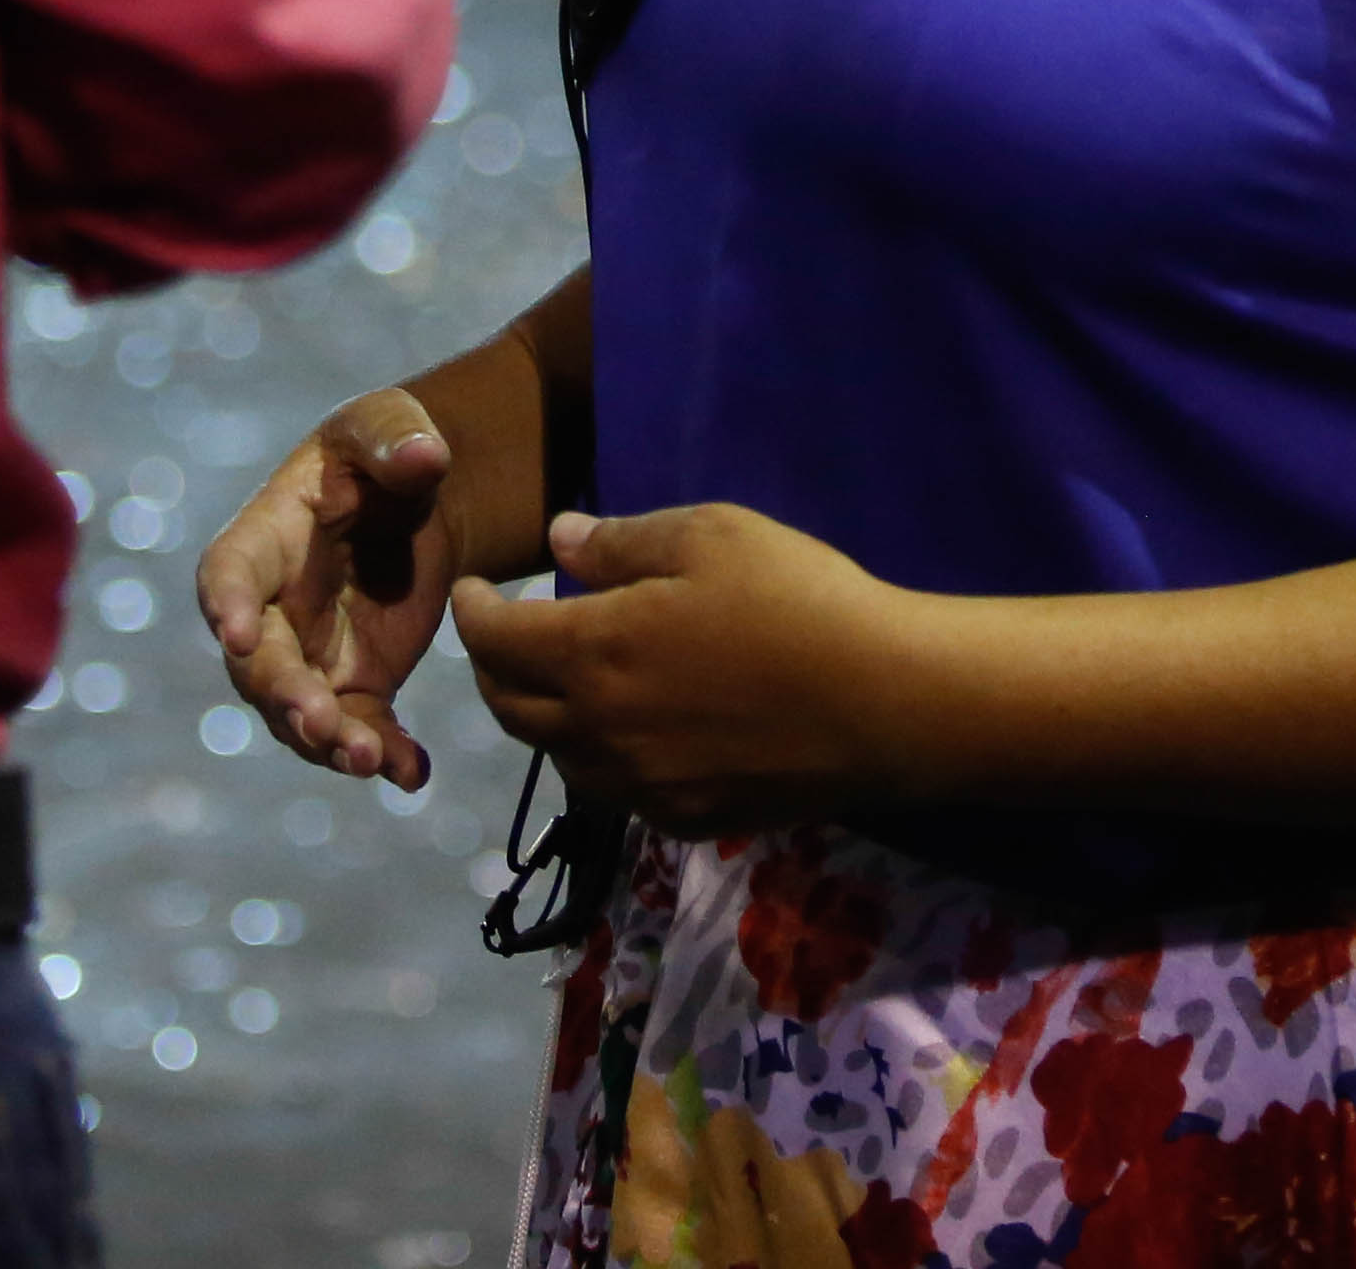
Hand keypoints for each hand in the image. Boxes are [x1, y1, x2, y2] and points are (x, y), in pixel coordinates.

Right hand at [195, 387, 467, 788]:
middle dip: (285, 697)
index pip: (228, 573)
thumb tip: (425, 455)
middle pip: (260, 665)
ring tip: (372, 762)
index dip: (226, 603)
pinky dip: (384, 756)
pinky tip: (413, 774)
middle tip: (321, 723)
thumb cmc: (380, 450)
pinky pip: (359, 730)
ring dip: (330, 742)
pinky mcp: (354, 684)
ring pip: (299, 714)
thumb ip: (397, 438)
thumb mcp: (386, 425)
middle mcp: (272, 608)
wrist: (417, 501)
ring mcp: (309, 655)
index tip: (237, 634)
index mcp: (265, 536)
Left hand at [455, 504, 932, 837]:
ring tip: (563, 680)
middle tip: (508, 636)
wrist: (883, 703)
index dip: (473, 613)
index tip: (472, 591)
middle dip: (494, 668)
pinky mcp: (683, 820)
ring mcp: (639, 786)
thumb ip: (620, 542)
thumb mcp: (710, 536)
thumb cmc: (796, 601)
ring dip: (542, 717)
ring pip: (558, 757)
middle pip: (510, 709)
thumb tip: (558, 543)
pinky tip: (628, 730)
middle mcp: (596, 732)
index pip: (494, 642)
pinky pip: (614, 790)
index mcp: (591, 655)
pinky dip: (597, 755)